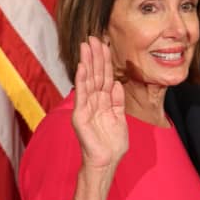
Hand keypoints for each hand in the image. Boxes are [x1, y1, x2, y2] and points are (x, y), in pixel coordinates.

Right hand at [72, 36, 127, 170]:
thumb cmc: (113, 144)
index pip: (104, 78)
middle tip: (94, 37)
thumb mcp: (120, 118)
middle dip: (95, 56)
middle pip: (95, 75)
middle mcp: (93, 102)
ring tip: (87, 45)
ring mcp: (85, 107)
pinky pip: (82, 95)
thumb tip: (117, 84)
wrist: (106, 162)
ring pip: (88, 80)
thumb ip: (118, 101)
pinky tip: (83, 67)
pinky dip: (82, 80)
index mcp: (103, 102)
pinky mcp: (79, 115)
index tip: (104, 45)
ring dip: (87, 62)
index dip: (105, 62)